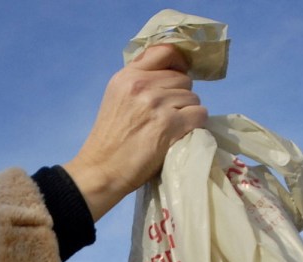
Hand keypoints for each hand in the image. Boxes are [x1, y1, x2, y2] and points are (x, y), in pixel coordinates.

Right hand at [63, 45, 207, 221]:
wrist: (103, 168)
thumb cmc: (111, 139)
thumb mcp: (118, 98)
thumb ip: (140, 83)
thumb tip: (171, 75)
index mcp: (127, 75)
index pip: (164, 52)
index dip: (178, 63)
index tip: (179, 78)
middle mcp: (142, 85)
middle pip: (183, 79)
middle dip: (182, 96)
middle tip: (173, 114)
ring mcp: (157, 104)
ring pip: (194, 98)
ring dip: (190, 113)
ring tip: (176, 127)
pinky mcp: (170, 125)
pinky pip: (200, 115)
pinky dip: (197, 125)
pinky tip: (185, 134)